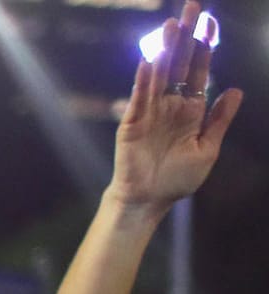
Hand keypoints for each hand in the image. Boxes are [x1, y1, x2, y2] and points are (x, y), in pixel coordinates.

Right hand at [109, 1, 241, 215]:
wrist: (149, 200)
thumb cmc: (177, 179)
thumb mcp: (208, 149)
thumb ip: (219, 119)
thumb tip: (235, 89)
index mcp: (190, 109)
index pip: (198, 70)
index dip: (205, 47)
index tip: (210, 23)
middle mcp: (170, 104)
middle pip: (179, 63)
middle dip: (186, 36)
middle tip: (191, 7)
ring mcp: (150, 111)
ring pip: (160, 73)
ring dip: (166, 49)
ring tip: (172, 24)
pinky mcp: (132, 122)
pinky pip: (140, 96)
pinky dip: (145, 78)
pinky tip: (151, 59)